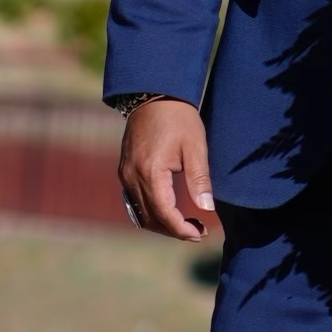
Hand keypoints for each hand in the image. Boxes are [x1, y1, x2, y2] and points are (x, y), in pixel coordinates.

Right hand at [118, 99, 215, 239]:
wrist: (154, 97)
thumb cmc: (179, 120)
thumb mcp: (196, 147)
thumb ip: (200, 179)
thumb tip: (207, 209)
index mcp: (150, 172)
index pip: (164, 213)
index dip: (182, 229)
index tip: (200, 234)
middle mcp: (132, 177)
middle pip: (149, 218)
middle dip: (173, 230)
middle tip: (199, 232)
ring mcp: (125, 174)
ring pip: (139, 213)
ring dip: (162, 224)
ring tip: (188, 224)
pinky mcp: (124, 171)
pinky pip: (134, 202)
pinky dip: (151, 213)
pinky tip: (171, 211)